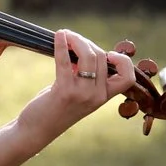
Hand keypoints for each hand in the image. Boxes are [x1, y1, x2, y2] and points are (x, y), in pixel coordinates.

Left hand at [24, 29, 140, 136]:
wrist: (38, 130)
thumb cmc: (56, 108)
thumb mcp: (79, 92)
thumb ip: (86, 75)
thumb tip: (83, 47)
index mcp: (104, 97)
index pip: (127, 77)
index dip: (122, 62)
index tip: (108, 54)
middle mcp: (97, 96)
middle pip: (101, 57)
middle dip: (87, 43)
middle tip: (72, 39)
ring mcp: (82, 95)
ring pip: (89, 55)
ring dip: (76, 40)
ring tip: (65, 35)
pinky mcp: (64, 92)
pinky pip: (65, 61)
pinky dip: (61, 45)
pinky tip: (58, 36)